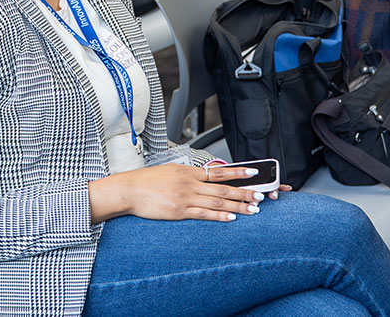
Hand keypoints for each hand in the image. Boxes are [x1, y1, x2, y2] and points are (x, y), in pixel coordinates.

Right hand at [88, 163, 282, 223]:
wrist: (129, 190)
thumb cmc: (146, 181)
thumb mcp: (170, 171)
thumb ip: (188, 175)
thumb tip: (203, 177)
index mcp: (189, 172)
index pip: (219, 172)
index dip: (237, 173)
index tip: (253, 174)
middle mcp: (190, 184)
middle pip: (223, 188)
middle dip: (243, 192)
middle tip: (260, 196)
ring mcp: (186, 198)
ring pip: (217, 201)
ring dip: (237, 205)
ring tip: (252, 209)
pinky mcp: (179, 211)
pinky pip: (204, 214)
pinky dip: (219, 215)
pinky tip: (231, 218)